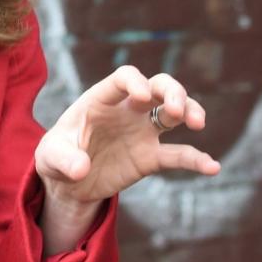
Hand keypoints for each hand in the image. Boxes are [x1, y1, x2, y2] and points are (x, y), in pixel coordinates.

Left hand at [35, 65, 220, 206]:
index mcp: (100, 100)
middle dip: (171, 91)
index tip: (141, 97)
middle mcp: (127, 110)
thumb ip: (63, 159)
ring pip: (173, 111)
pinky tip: (212, 167)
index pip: (124, 78)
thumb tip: (80, 168)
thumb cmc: (56, 157)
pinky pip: (179, 155)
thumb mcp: (49, 158)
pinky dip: (197, 159)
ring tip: (197, 124)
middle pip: (158, 86)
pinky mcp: (151, 157)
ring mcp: (142, 131)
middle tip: (174, 109)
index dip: (135, 82)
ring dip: (189, 111)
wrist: (67, 182)